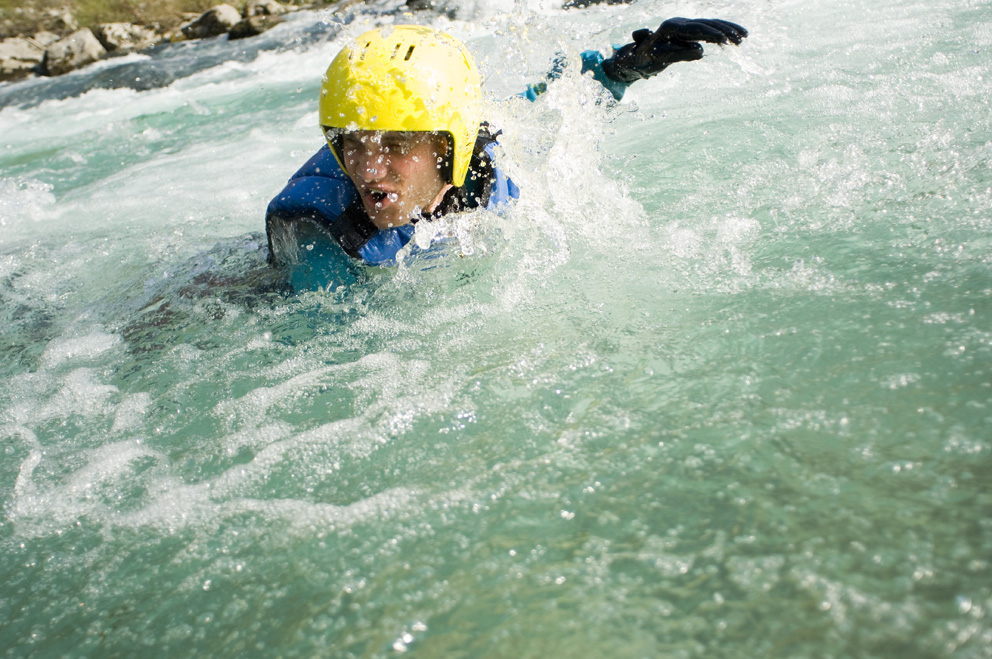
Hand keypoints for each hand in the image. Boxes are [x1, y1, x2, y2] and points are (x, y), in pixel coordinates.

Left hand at [603, 18, 747, 82]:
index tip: (726, 40)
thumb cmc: (645, 59)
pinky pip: (708, 29)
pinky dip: (722, 32)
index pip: (696, 29)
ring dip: (727, 30)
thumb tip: (700, 51)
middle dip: (725, 30)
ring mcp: (684, 25)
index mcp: (671, 28)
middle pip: (706, 23)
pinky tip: (734, 39)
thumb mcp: (659, 60)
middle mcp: (679, 23)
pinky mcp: (688, 31)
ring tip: (744, 38)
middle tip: (741, 39)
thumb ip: (678, 55)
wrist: (636, 54)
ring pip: (710, 24)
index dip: (711, 34)